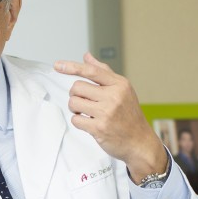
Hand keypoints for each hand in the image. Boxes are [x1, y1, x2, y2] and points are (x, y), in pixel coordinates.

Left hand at [55, 52, 166, 183]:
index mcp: (119, 84)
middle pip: (77, 87)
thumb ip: (104, 72)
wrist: (139, 142)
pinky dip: (79, 121)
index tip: (58, 65)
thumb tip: (87, 56)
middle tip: (83, 101)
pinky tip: (89, 123)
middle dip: (75, 95)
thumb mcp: (123, 90)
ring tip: (86, 112)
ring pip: (74, 103)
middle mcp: (114, 96)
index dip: (72, 67)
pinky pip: (76, 120)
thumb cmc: (130, 115)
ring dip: (75, 108)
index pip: (91, 71)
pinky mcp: (99, 128)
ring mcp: (107, 112)